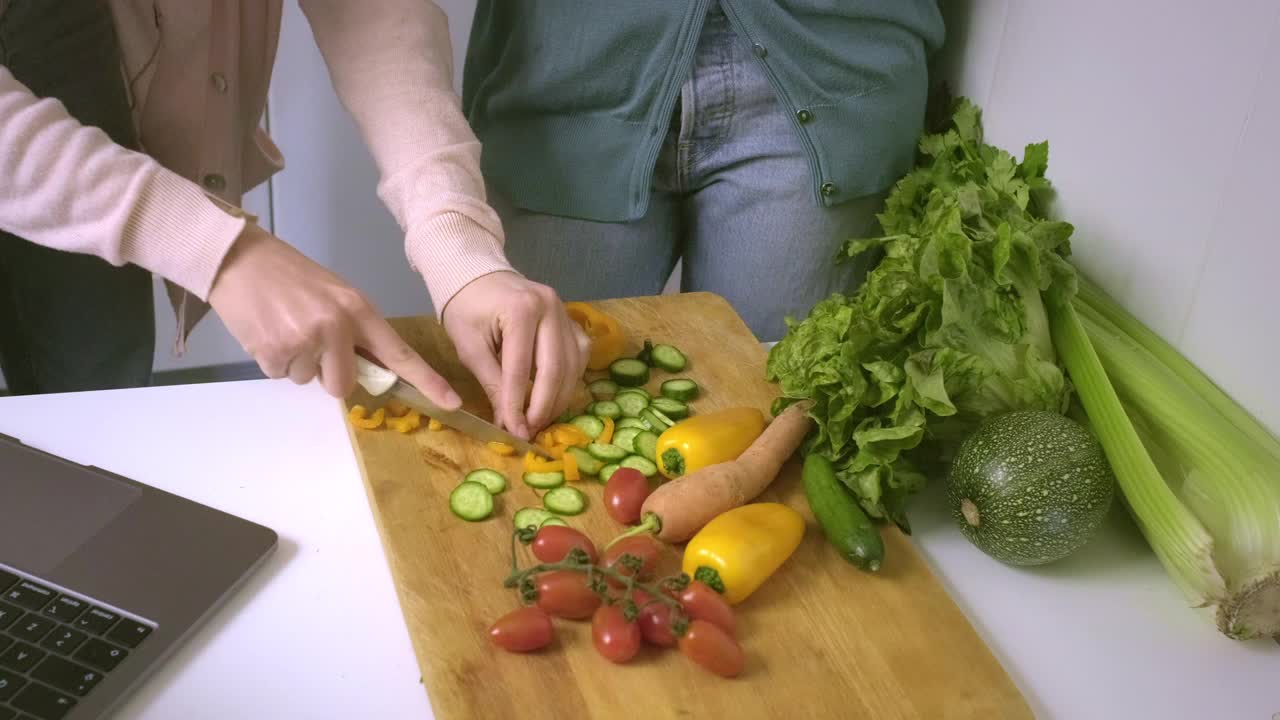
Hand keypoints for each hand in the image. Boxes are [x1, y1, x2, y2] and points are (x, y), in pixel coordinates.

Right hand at [209, 224, 460, 407]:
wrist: (238, 259)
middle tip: (309, 341)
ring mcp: (305, 341)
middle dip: (327, 374)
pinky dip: (274, 360)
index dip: (426, 381)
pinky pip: (282, 374)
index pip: (399, 353)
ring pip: (309, 380)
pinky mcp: (275, 352)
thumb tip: (367, 370)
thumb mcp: (334, 295)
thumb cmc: (290, 276)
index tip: (451, 403)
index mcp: (358, 310)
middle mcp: (336, 327)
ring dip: (297, 362)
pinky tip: (267, 330)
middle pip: (344, 385)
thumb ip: (354, 330)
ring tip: (284, 327)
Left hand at [442, 272, 588, 438]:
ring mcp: (565, 311)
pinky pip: (579, 355)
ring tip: (541, 420)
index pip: (520, 369)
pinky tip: (556, 395)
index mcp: (520, 310)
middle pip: (554, 368)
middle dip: (543, 406)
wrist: (478, 276)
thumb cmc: (467, 309)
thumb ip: (492, 383)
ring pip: (572, 365)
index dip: (517, 404)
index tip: (514, 431)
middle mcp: (550, 308)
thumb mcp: (470, 347)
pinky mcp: (571, 319)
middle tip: (531, 430)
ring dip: (559, 398)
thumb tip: (508, 422)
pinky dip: (570, 379)